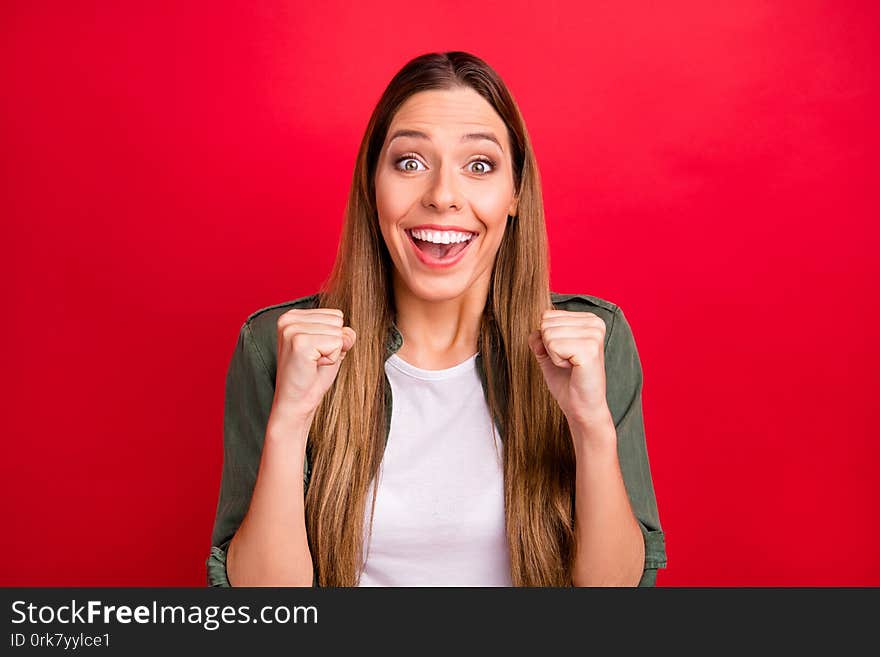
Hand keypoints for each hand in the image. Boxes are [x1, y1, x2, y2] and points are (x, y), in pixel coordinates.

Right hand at [271, 308, 356, 426]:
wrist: (296, 402)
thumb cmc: (311, 376)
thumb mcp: (330, 348)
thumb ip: (343, 334)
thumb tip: (348, 332)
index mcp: (293, 316)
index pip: (335, 315)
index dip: (332, 338)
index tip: (315, 353)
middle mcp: (289, 319)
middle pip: (337, 321)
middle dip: (332, 344)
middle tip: (313, 360)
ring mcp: (292, 330)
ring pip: (338, 332)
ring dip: (331, 352)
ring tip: (312, 363)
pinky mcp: (299, 343)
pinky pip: (336, 344)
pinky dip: (331, 359)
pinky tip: (313, 366)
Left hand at [528, 310, 613, 430]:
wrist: (582, 407)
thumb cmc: (567, 381)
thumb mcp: (548, 353)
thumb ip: (539, 337)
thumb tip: (535, 331)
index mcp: (589, 320)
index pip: (548, 315)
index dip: (548, 339)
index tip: (565, 354)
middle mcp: (595, 323)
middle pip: (546, 323)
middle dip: (549, 346)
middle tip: (567, 362)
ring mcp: (594, 335)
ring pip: (548, 334)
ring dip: (553, 355)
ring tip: (571, 365)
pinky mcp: (590, 349)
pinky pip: (553, 346)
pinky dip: (556, 361)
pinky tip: (573, 368)